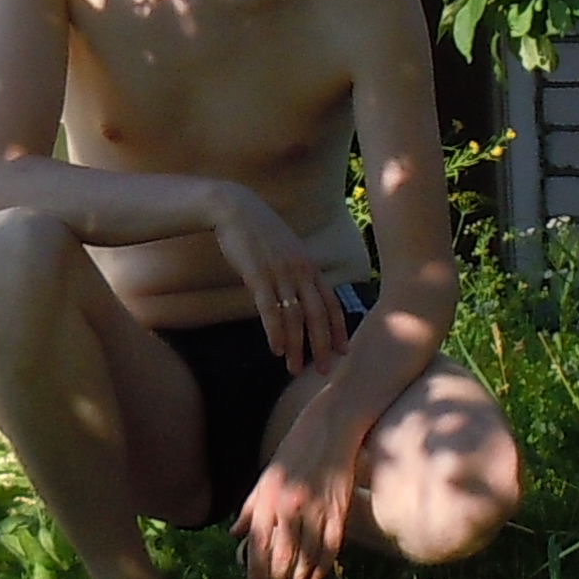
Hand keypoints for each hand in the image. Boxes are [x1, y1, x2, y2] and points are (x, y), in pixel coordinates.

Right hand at [210, 187, 352, 374]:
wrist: (235, 208)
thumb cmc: (258, 232)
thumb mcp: (286, 250)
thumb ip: (296, 272)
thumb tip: (298, 295)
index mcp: (309, 266)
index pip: (331, 303)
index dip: (338, 329)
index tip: (343, 351)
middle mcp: (300, 271)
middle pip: (318, 315)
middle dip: (322, 345)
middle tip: (324, 370)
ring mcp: (280, 273)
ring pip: (295, 317)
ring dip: (296, 346)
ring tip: (294, 368)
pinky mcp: (258, 275)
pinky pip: (270, 309)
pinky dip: (275, 332)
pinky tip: (276, 350)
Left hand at [235, 417, 360, 578]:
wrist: (332, 425)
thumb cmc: (296, 449)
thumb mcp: (267, 475)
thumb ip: (250, 507)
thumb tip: (235, 534)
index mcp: (268, 498)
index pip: (258, 546)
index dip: (256, 573)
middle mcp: (289, 507)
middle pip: (281, 556)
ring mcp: (315, 510)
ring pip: (305, 557)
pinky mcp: (338, 510)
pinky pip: (329, 546)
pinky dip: (322, 566)